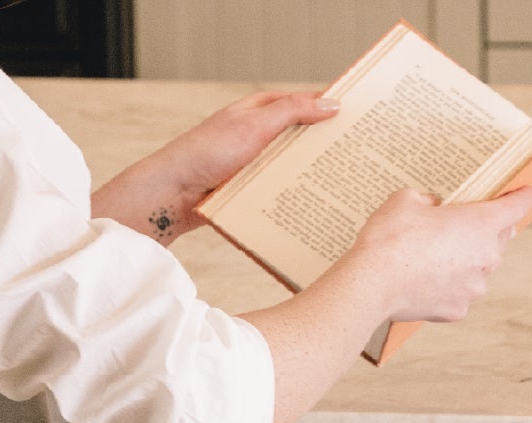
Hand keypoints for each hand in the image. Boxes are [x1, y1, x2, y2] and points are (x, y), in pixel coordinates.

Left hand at [92, 91, 337, 243]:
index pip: (305, 104)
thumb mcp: (254, 125)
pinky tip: (311, 209)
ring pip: (292, 170)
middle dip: (326, 148)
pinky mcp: (250, 193)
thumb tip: (330, 104)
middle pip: (302, 140)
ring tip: (340, 187)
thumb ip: (292, 112)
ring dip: (310, 179)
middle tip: (356, 158)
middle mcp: (259, 137)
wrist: (173, 196)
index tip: (358, 119)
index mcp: (261, 112)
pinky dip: (293, 199)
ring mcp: (255, 166)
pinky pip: (278, 194)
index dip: (330, 109)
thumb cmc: (206, 154)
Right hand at [341, 185, 531, 324]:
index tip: (528, 194)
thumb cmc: (391, 237)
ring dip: (469, 261)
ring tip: (441, 255)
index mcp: (481, 223)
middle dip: (491, 229)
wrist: (373, 284)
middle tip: (471, 223)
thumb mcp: (407, 200)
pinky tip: (430, 280)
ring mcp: (473, 288)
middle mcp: (486, 258)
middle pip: (500, 239)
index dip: (522, 197)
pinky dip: (451, 286)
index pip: (516, 207)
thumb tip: (433, 208)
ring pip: (480, 270)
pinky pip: (461, 294)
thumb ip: (428, 200)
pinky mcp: (457, 310)